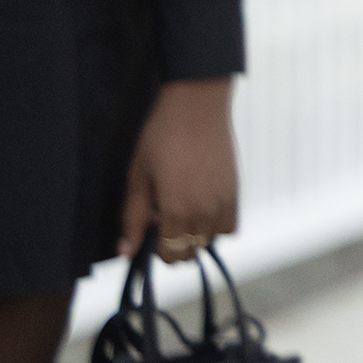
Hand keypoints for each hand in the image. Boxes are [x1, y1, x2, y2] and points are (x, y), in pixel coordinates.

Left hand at [120, 77, 238, 260]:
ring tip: (183, 215)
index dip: (156, 252)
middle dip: (174, 246)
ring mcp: (224, 202)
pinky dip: (217, 225)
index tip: (149, 234)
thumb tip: (127, 251)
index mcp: (177, 211)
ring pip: (211, 240)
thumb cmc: (161, 138)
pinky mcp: (235, 190)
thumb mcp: (138, 179)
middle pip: (191, 252)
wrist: (196, 107)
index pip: (171, 255)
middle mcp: (205, 212)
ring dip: (196, 237)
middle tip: (162, 222)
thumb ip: (133, 219)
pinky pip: (231, 224)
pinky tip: (202, 208)